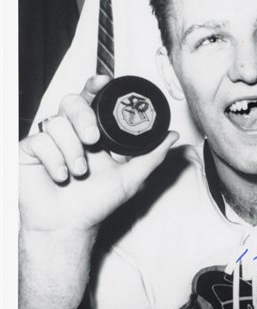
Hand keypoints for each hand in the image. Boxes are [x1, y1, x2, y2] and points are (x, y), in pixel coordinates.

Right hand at [18, 75, 178, 308]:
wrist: (69, 226)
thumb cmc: (97, 204)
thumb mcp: (131, 178)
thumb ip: (152, 156)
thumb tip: (173, 135)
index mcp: (94, 132)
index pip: (93, 99)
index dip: (96, 86)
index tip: (104, 81)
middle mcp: (71, 131)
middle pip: (72, 101)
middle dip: (83, 117)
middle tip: (92, 140)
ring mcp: (49, 139)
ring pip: (56, 121)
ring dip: (71, 149)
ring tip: (79, 172)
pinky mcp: (30, 150)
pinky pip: (39, 140)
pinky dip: (54, 160)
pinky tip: (60, 176)